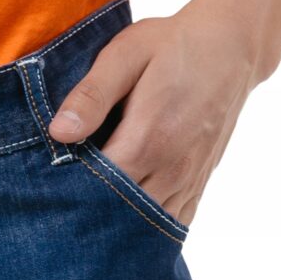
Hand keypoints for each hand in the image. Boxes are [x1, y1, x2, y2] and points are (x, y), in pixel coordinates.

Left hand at [46, 0, 263, 226]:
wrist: (232, 49)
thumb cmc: (173, 47)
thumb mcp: (127, 55)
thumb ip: (92, 95)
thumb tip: (58, 133)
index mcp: (148, 139)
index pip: (98, 190)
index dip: (69, 196)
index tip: (49, 193)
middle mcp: (170, 170)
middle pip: (119, 217)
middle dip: (88, 219)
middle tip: (60, 217)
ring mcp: (186, 184)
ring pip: (142, 229)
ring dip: (114, 229)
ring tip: (85, 225)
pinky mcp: (196, 189)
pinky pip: (167, 227)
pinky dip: (142, 232)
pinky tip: (119, 229)